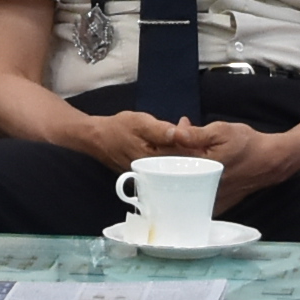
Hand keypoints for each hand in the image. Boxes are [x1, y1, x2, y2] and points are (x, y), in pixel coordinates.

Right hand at [78, 108, 206, 167]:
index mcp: (154, 159)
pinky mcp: (147, 175)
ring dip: (185, 154)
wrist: (97, 139)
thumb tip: (181, 134)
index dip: (196, 147)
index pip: (184, 157)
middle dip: (193, 150)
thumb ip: (161, 130)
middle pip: (182, 165)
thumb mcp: (140, 122)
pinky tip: (176, 147)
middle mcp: (154, 172)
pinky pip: (166, 168)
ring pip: (175, 167)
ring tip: (187, 139)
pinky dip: (173, 158)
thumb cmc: (119, 128)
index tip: (202, 137)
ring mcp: (150, 176)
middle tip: (195, 135)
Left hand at [172, 120, 299, 200]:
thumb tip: (175, 132)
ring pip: (181, 187)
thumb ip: (196, 134)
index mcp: (200, 168)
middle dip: (166, 162)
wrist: (269, 162)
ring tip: (178, 160)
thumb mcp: (222, 131)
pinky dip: (187, 186)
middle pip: (172, 177)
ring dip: (176, 174)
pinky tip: (189, 173)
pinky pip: (193, 196)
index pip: (169, 162)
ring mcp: (208, 199)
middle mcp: (201, 187)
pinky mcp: (214, 205)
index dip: (161, 149)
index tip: (161, 140)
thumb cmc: (247, 144)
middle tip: (169, 147)